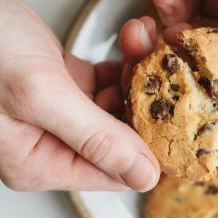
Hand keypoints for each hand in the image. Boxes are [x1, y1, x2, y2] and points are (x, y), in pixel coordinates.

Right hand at [0, 0, 159, 191]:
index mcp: (39, 163)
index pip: (115, 172)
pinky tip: (131, 41)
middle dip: (147, 101)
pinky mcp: (56, 83)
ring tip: (143, 41)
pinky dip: (121, 62)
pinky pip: (104, 82)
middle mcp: (47, 144)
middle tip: (163, 65)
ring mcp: (53, 113)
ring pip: (117, 106)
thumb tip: (143, 176)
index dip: (152, 144)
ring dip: (137, 74)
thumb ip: (94, 137)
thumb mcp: (39, 95)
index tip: (179, 113)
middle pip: (121, 138)